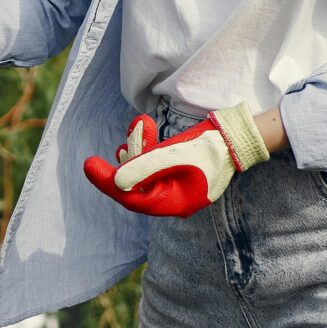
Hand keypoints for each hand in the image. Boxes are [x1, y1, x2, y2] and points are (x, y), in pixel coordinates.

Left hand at [82, 104, 268, 216]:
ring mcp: (172, 183)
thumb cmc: (211, 146)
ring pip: (141, 168)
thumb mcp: (177, 154)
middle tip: (125, 138)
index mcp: (175, 203)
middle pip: (134, 182)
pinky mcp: (172, 168)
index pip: (132, 199)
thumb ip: (146, 166)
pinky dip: (145, 144)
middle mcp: (171, 197)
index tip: (89, 165)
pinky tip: (142, 127)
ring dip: (137, 146)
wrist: (237, 135)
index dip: (108, 182)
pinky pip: (149, 159)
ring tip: (141, 124)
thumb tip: (116, 180)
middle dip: (128, 157)